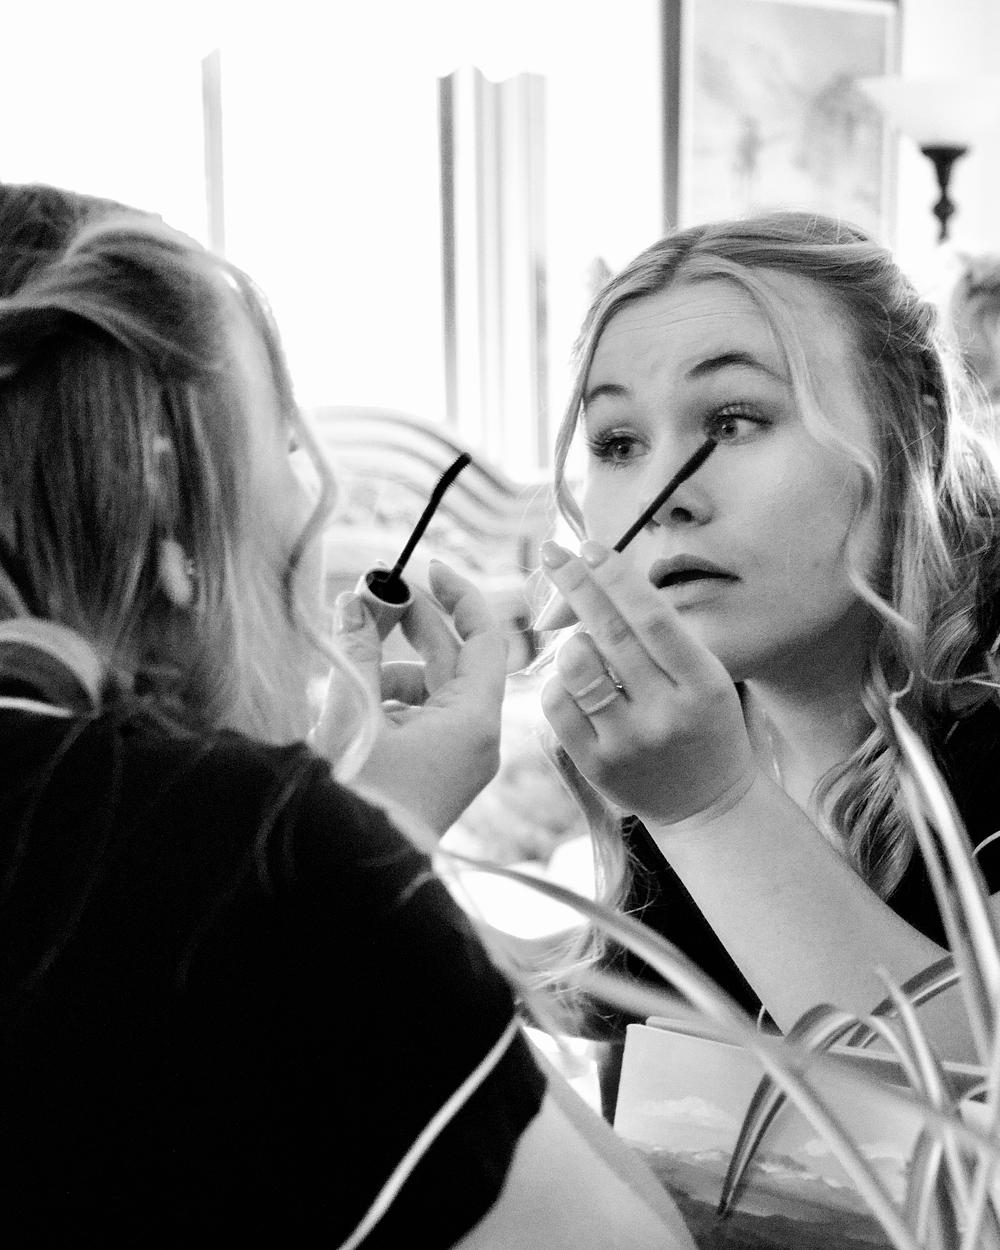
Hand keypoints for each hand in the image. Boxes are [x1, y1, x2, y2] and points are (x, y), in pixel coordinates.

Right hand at [316, 560, 507, 835]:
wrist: (347, 877)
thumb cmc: (355, 797)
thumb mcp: (352, 712)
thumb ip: (357, 648)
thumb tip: (357, 598)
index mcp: (474, 721)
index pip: (485, 638)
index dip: (458, 595)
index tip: (427, 567)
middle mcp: (475, 738)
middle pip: (455, 660)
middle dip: (415, 624)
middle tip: (375, 594)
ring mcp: (456, 759)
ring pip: (430, 690)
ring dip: (391, 665)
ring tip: (349, 658)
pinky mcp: (433, 774)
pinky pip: (418, 718)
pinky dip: (387, 699)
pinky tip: (351, 701)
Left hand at [538, 540, 757, 828]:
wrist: (708, 806)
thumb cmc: (702, 724)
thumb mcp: (706, 677)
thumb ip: (663, 636)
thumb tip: (604, 578)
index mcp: (704, 684)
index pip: (653, 619)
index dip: (618, 579)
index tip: (591, 547)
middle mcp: (666, 713)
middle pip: (610, 635)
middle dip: (577, 585)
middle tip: (553, 552)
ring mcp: (628, 742)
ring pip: (576, 668)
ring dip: (571, 642)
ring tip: (583, 643)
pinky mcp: (597, 765)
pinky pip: (557, 706)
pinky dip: (558, 682)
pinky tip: (574, 682)